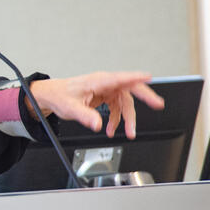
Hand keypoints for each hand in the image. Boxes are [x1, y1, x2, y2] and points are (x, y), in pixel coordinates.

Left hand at [29, 72, 164, 138]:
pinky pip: (117, 108)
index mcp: (97, 81)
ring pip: (125, 103)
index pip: (119, 78)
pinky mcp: (104, 97)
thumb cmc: (59, 95)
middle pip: (130, 88)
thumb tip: (98, 124)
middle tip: (157, 104)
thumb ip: (85, 116)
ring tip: (129, 133)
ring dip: (128, 119)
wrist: (52, 96)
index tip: (148, 76)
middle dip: (145, 96)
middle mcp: (104, 83)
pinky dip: (116, 120)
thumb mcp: (70, 107)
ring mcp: (105, 90)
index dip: (134, 76)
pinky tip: (111, 129)